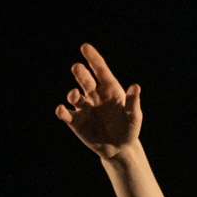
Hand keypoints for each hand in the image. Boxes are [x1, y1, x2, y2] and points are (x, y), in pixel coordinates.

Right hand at [54, 42, 141, 157]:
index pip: (100, 70)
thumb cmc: (128, 130)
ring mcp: (84, 107)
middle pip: (85, 80)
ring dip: (72, 94)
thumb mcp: (134, 118)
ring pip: (74, 96)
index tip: (85, 47)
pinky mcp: (76, 121)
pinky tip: (61, 110)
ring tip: (74, 95)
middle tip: (77, 68)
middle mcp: (94, 95)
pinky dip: (62, 111)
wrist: (119, 149)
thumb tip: (135, 87)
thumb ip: (133, 103)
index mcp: (109, 89)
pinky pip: (66, 114)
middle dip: (81, 73)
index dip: (93, 58)